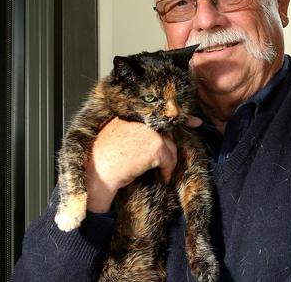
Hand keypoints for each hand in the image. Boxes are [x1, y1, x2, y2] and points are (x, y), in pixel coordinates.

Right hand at [85, 115, 201, 212]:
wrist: (97, 173)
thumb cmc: (105, 157)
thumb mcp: (121, 134)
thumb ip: (139, 129)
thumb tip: (163, 127)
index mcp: (130, 112)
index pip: (158, 111)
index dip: (177, 116)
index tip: (193, 120)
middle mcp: (141, 117)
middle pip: (167, 129)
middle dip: (180, 134)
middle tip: (190, 135)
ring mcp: (149, 131)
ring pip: (170, 145)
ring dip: (169, 160)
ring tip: (163, 171)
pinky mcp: (155, 146)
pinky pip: (169, 159)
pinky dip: (168, 171)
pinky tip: (163, 178)